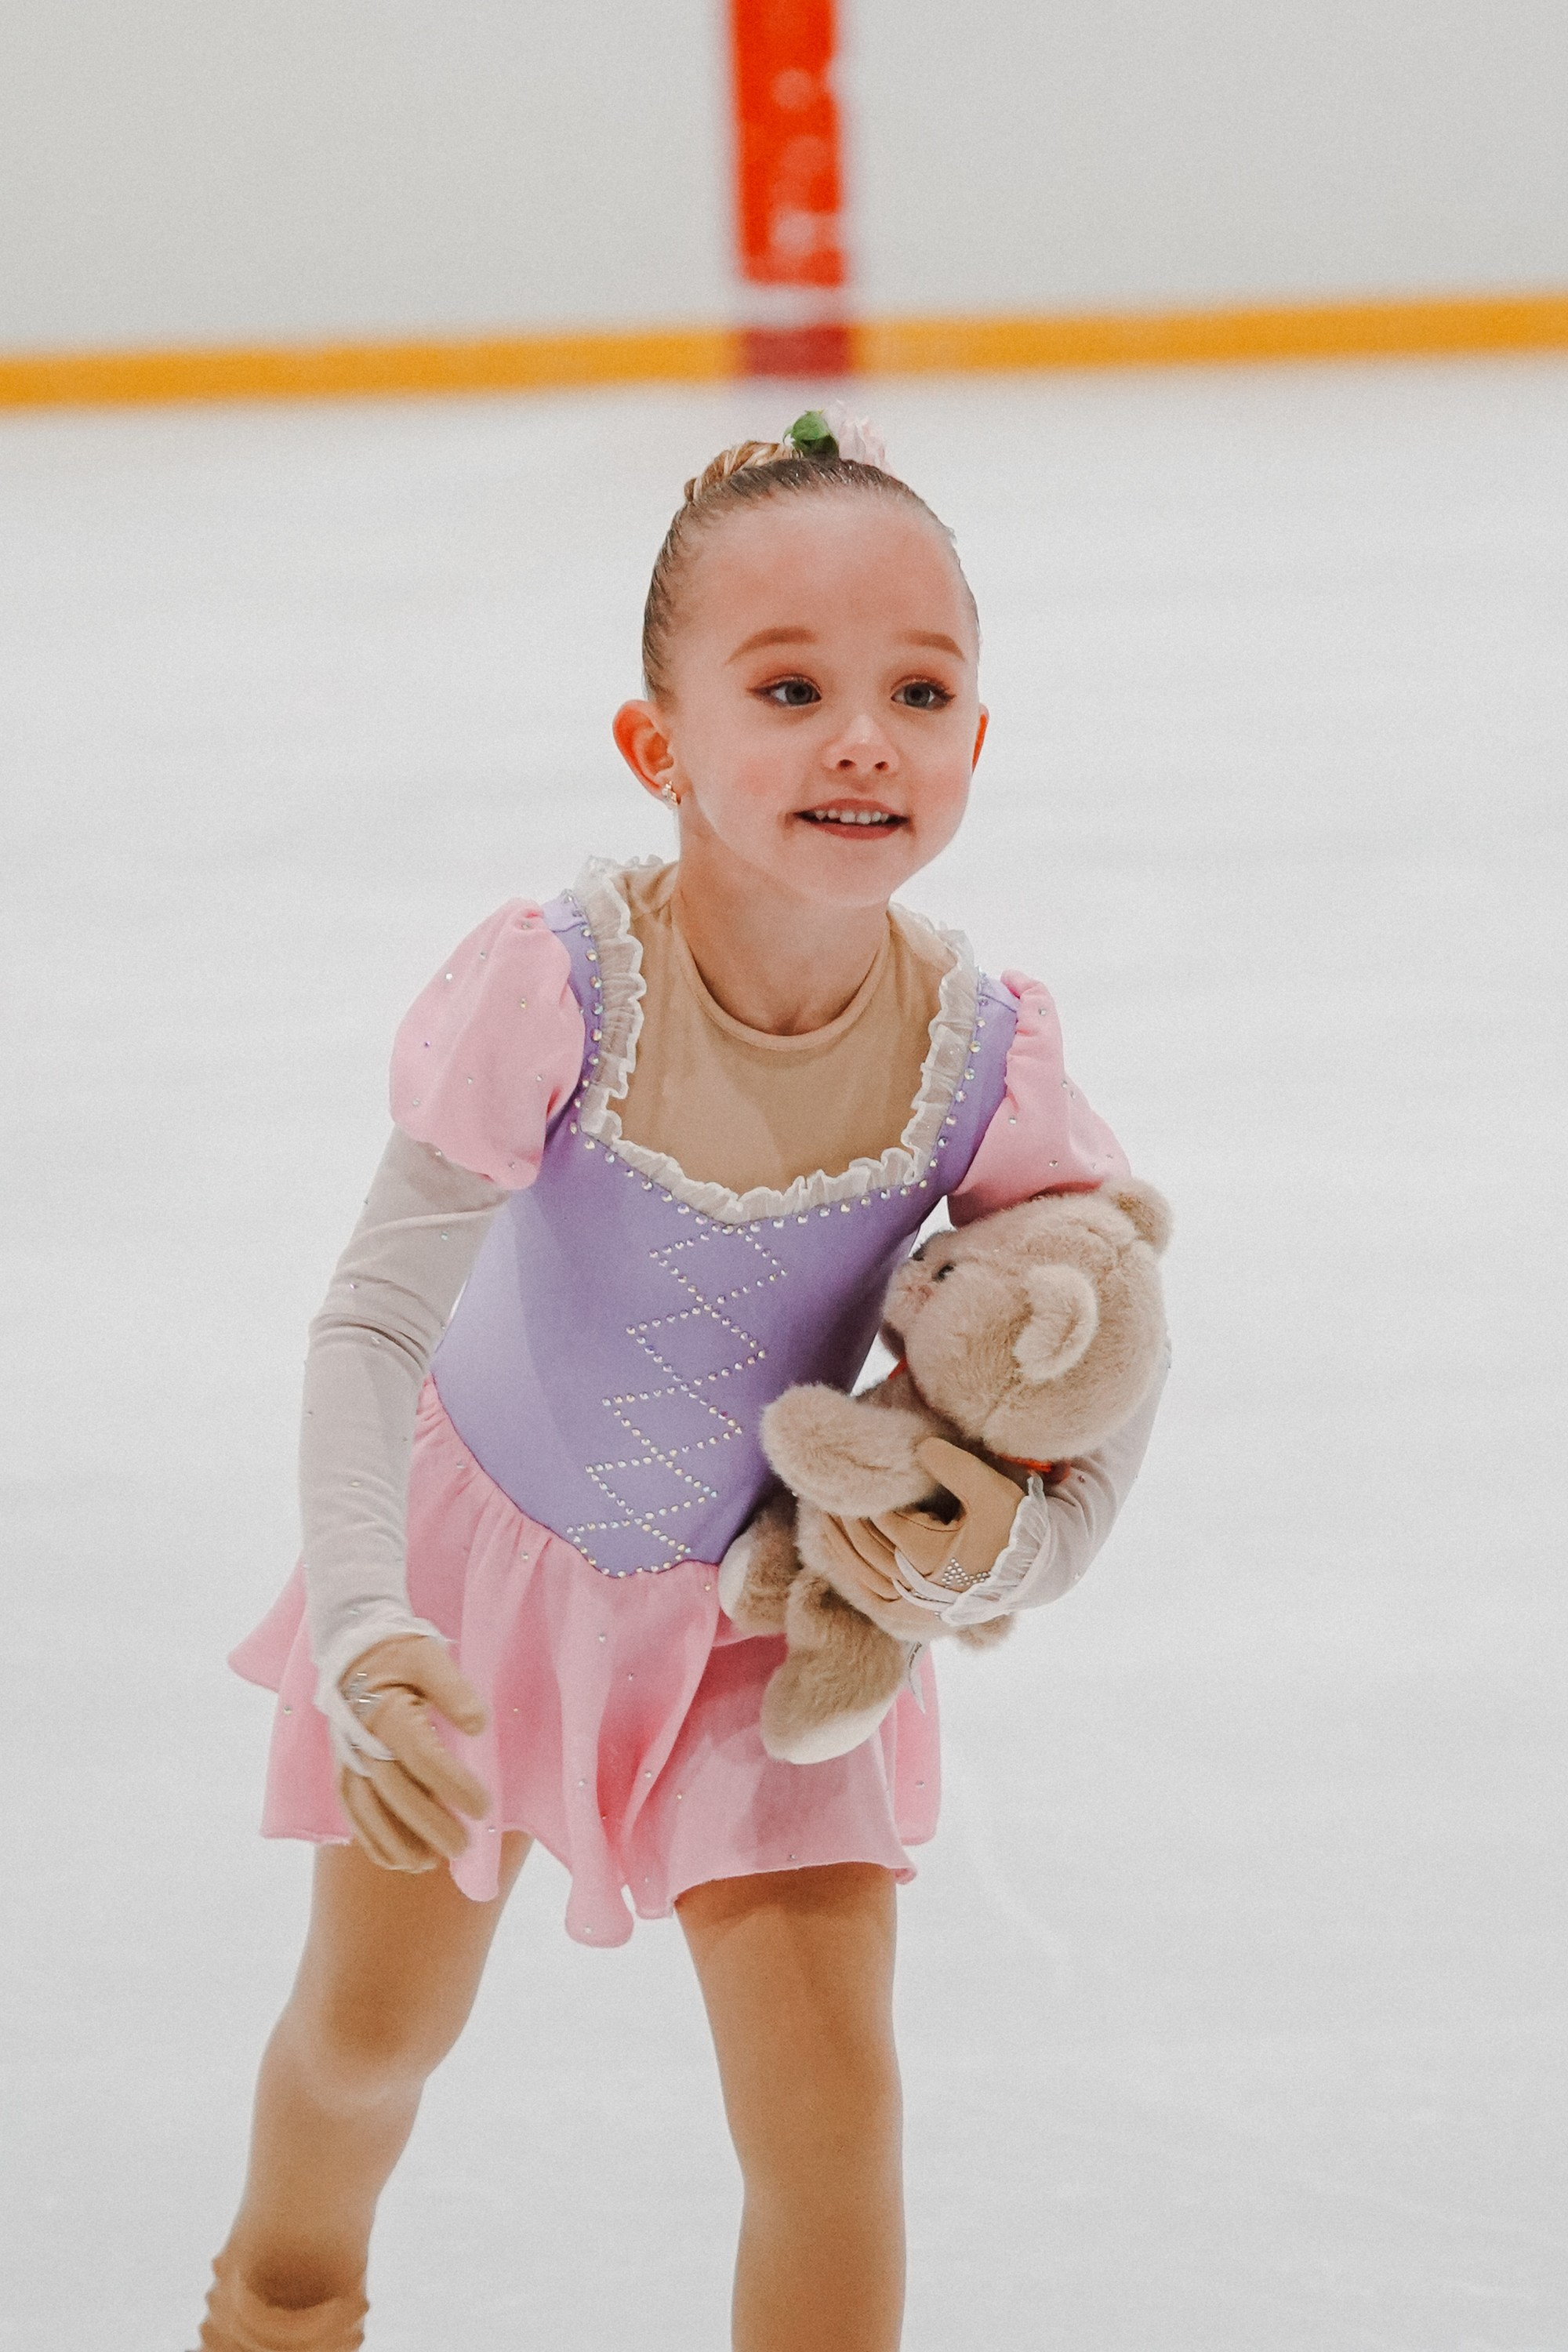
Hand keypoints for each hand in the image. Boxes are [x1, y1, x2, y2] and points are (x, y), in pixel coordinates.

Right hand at [334, 1634, 490, 1871]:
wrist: (355, 1650)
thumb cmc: (401, 1654)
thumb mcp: (431, 1657)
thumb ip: (455, 1690)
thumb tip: (478, 1725)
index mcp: (385, 1712)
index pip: (421, 1756)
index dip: (453, 1784)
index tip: (484, 1807)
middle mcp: (360, 1740)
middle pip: (393, 1790)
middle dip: (428, 1824)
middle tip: (463, 1848)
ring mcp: (346, 1757)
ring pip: (366, 1809)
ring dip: (395, 1841)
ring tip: (429, 1864)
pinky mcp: (342, 1768)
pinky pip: (351, 1811)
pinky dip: (371, 1839)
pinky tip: (396, 1860)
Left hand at [816, 1438, 1023, 1636]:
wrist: (1030, 1571)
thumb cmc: (1012, 1527)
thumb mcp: (991, 1490)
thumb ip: (954, 1465)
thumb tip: (919, 1446)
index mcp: (932, 1558)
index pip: (883, 1521)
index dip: (864, 1497)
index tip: (847, 1476)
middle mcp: (916, 1589)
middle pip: (865, 1546)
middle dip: (844, 1518)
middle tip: (824, 1490)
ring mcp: (911, 1608)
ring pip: (860, 1573)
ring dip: (838, 1544)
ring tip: (824, 1516)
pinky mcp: (910, 1618)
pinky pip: (868, 1595)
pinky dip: (850, 1572)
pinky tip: (839, 1553)